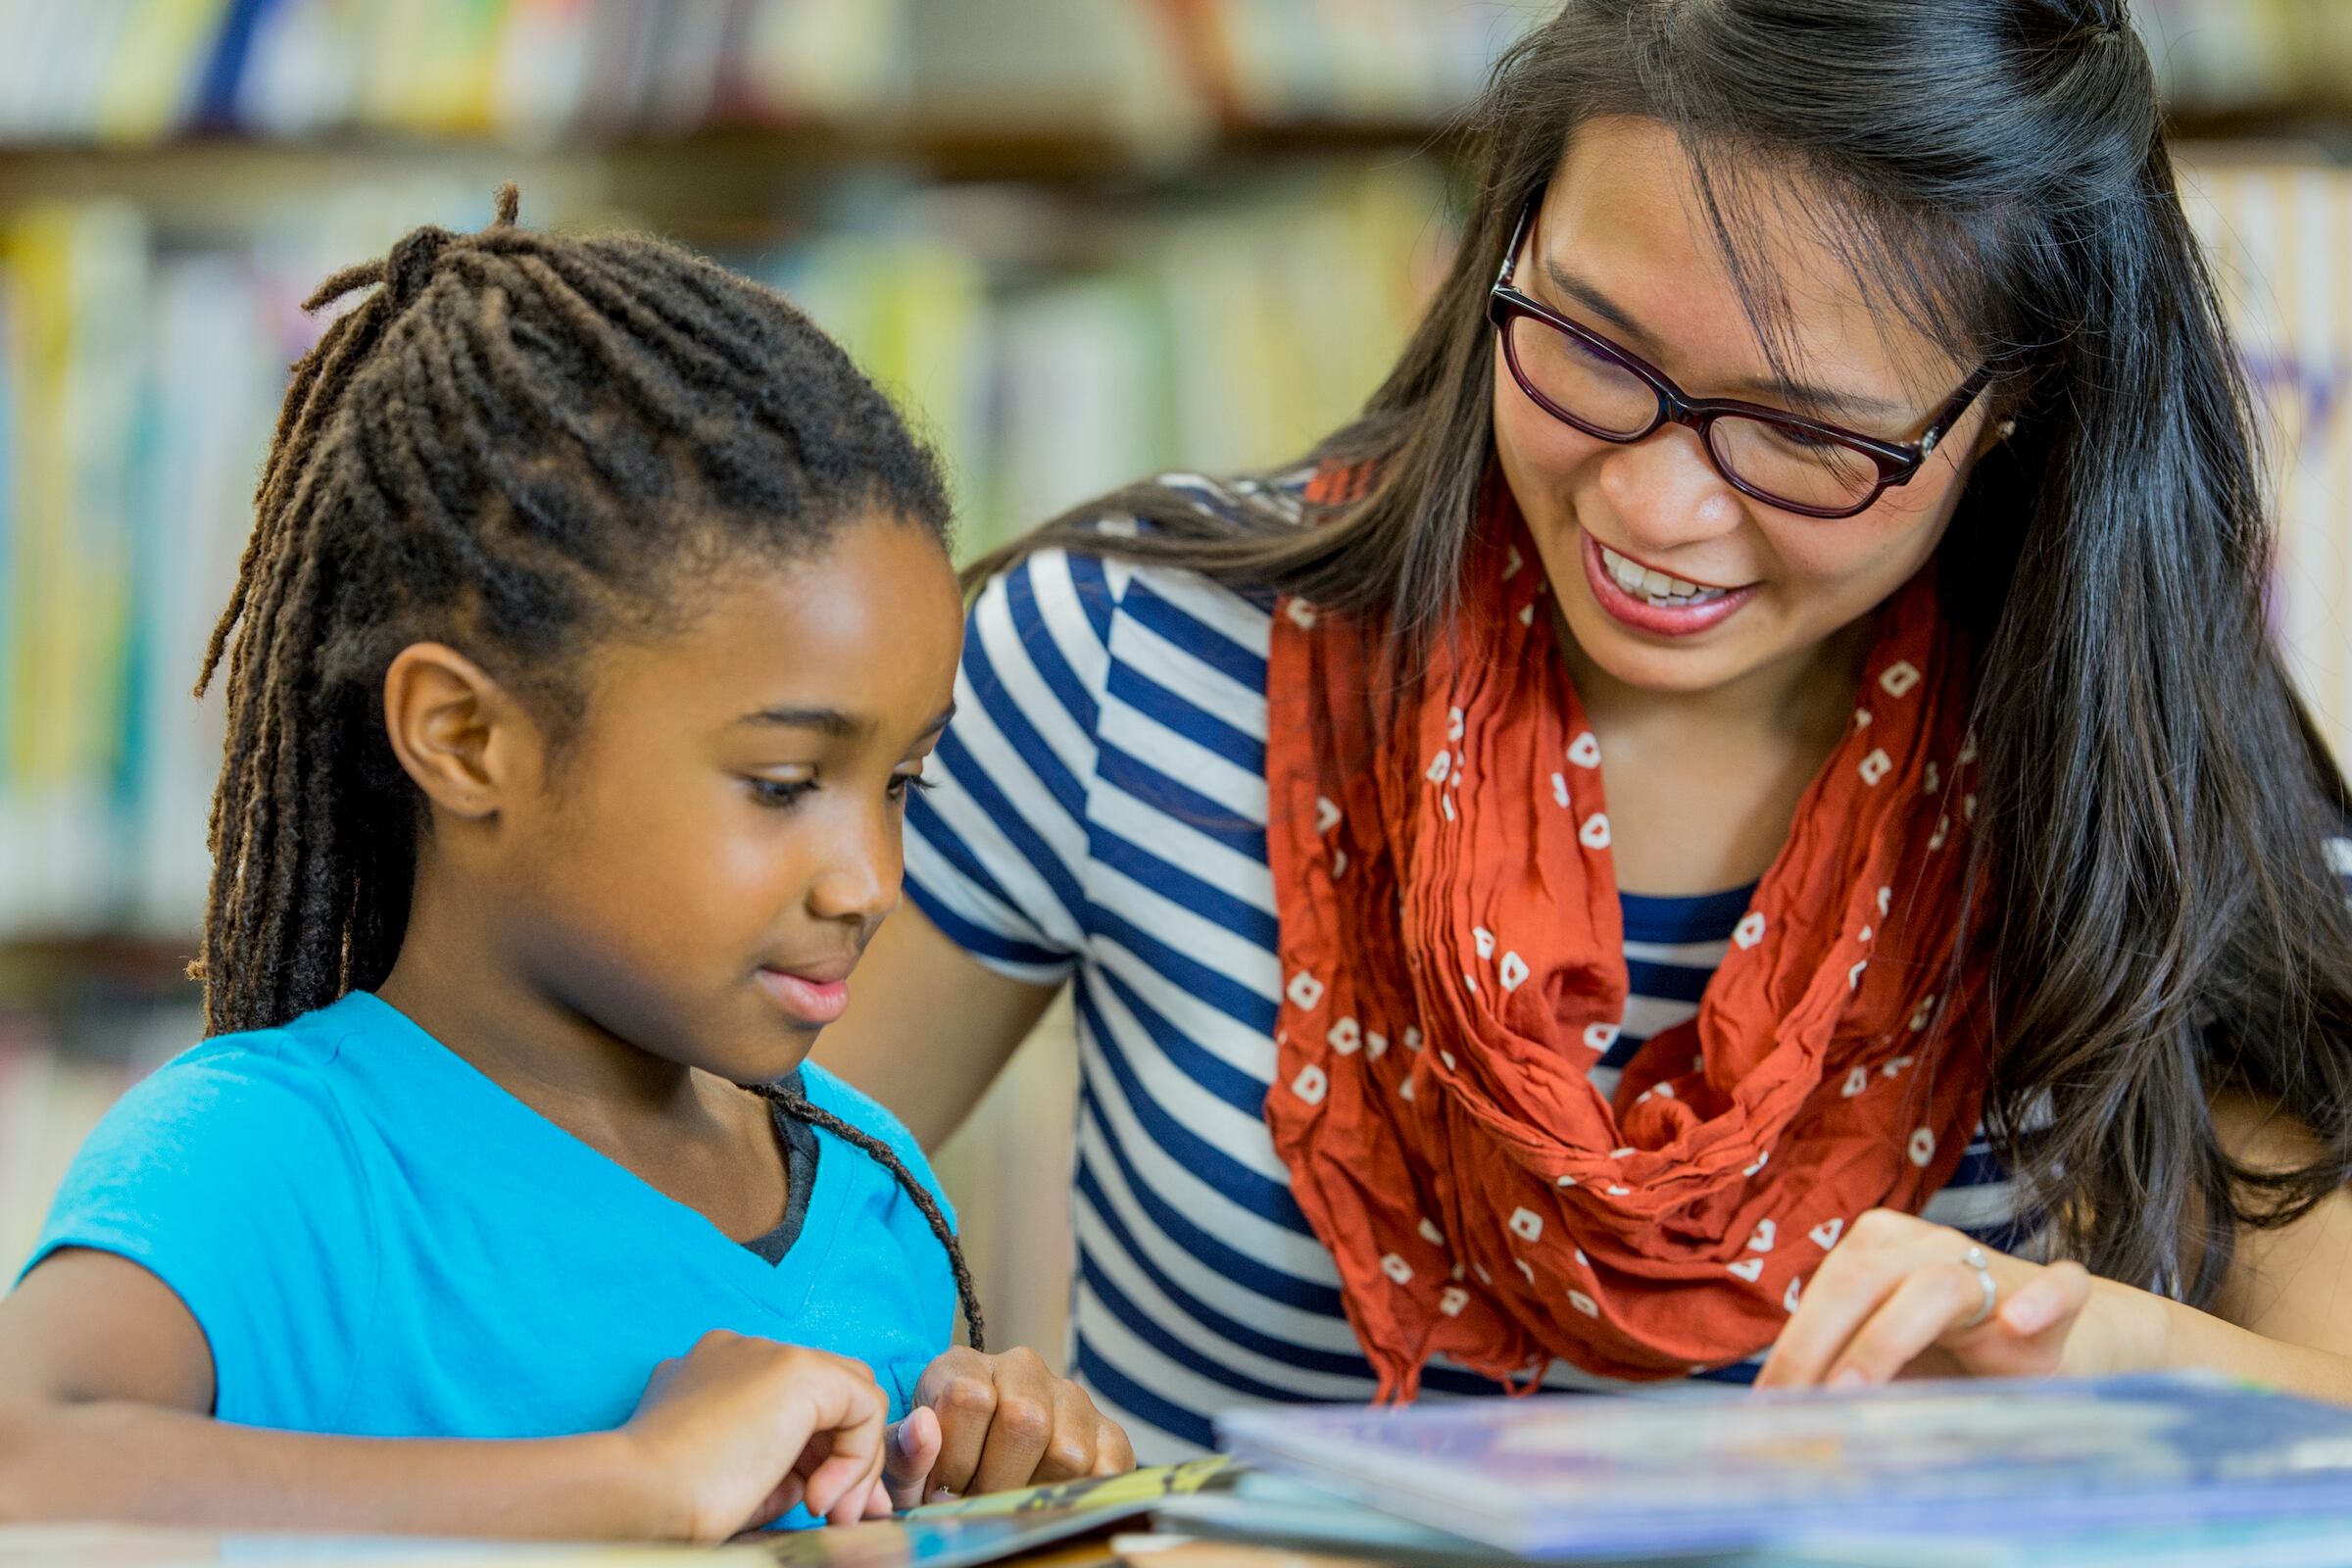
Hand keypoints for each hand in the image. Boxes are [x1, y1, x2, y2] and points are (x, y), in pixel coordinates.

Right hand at [620, 1330, 895, 1539]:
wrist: (641, 1491)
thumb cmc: (672, 1501)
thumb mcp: (736, 1483)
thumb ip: (781, 1472)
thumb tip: (825, 1484)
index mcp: (714, 1372)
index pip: (788, 1404)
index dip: (815, 1457)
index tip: (820, 1507)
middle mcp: (743, 1352)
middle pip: (826, 1395)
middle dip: (844, 1458)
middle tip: (840, 1516)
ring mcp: (770, 1353)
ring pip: (851, 1396)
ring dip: (853, 1462)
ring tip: (829, 1514)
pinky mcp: (799, 1369)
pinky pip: (862, 1405)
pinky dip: (855, 1457)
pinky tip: (817, 1497)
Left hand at [887, 1346, 1134, 1503]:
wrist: (981, 1481)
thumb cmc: (936, 1473)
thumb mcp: (907, 1466)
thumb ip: (903, 1452)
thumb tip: (926, 1428)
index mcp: (964, 1366)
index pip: (969, 1397)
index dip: (953, 1459)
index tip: (941, 1488)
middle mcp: (1022, 1368)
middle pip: (1024, 1420)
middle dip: (995, 1481)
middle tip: (979, 1501)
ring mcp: (1070, 1397)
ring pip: (1067, 1450)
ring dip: (1035, 1492)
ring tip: (1010, 1500)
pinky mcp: (1108, 1433)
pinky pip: (1106, 1468)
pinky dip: (1078, 1496)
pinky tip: (1047, 1499)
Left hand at [1755, 1208, 2132, 1389]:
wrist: (2054, 1335)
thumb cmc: (1951, 1351)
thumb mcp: (1889, 1359)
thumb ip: (1842, 1373)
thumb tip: (1782, 1419)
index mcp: (1876, 1248)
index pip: (1826, 1290)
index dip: (1795, 1346)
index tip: (1769, 1402)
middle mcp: (1926, 1242)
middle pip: (1862, 1281)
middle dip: (1821, 1344)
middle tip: (1799, 1404)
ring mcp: (1994, 1264)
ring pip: (1936, 1287)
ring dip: (1889, 1338)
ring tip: (1854, 1388)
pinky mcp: (2060, 1293)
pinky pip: (2058, 1287)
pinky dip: (2041, 1303)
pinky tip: (2017, 1323)